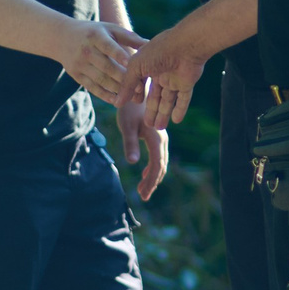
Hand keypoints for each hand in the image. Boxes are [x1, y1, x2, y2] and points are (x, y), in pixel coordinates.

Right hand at [62, 19, 141, 104]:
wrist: (62, 37)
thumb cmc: (94, 33)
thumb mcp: (108, 29)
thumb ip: (129, 37)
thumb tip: (149, 44)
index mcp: (95, 36)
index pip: (109, 47)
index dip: (119, 56)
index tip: (132, 65)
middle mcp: (86, 50)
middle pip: (106, 67)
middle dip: (124, 79)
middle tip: (141, 89)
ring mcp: (80, 64)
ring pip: (100, 80)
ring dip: (117, 90)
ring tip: (133, 97)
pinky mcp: (76, 75)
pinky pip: (92, 87)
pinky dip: (105, 95)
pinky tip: (117, 101)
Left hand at [115, 82, 170, 200]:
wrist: (136, 92)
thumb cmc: (129, 109)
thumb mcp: (126, 126)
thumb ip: (130, 144)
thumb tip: (131, 162)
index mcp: (156, 138)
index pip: (156, 165)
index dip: (151, 181)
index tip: (143, 195)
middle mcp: (162, 140)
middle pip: (160, 167)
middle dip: (152, 183)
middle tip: (142, 197)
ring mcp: (161, 139)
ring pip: (160, 163)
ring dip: (152, 177)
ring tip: (142, 190)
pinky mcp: (157, 137)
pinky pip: (158, 157)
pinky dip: (152, 168)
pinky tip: (144, 174)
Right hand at [123, 14, 219, 123]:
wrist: (186, 46)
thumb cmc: (158, 52)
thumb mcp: (135, 67)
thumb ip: (126, 85)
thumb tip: (117, 102)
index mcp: (147, 65)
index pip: (140, 83)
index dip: (137, 95)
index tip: (134, 106)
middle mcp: (161, 72)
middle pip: (155, 96)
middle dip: (151, 110)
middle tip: (147, 125)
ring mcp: (175, 78)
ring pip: (168, 100)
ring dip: (163, 114)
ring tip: (158, 128)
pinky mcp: (187, 83)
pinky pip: (183, 99)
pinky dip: (179, 110)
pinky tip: (175, 121)